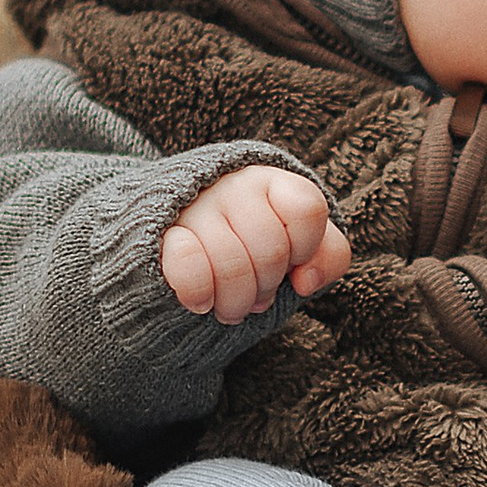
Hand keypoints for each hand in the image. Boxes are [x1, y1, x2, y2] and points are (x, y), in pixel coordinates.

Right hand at [160, 166, 351, 325]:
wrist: (175, 239)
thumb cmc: (252, 244)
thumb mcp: (299, 246)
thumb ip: (328, 255)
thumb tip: (306, 280)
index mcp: (271, 181)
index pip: (307, 209)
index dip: (305, 247)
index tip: (292, 260)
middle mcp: (232, 186)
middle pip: (271, 249)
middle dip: (269, 285)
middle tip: (258, 291)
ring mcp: (194, 209)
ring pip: (232, 265)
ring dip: (236, 301)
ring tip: (232, 305)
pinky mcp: (158, 236)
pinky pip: (187, 267)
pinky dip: (199, 294)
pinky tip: (202, 304)